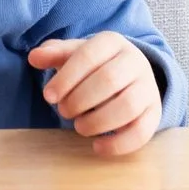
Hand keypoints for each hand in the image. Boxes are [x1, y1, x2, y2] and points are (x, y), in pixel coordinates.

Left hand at [28, 33, 162, 156]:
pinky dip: (118, 144)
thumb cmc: (95, 65)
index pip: (88, 56)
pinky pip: (141, 131)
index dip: (66, 78)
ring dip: (98, 122)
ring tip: (79, 127)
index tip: (49, 97)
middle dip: (80, 100)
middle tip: (64, 111)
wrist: (130, 75)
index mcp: (112, 42)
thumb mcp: (75, 54)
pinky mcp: (154, 113)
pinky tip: (97, 147)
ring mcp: (148, 88)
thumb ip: (54, 54)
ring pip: (127, 106)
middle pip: (109, 80)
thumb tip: (34, 58)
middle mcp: (135, 61)